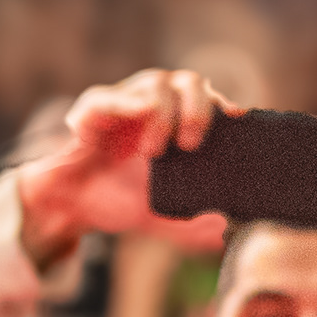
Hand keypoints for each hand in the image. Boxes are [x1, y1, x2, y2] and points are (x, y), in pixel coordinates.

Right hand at [12, 69, 242, 268]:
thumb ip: (197, 226)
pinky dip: (125, 103)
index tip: (237, 120)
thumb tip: (226, 233)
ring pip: (155, 83)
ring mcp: (127, 101)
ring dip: (163, 113)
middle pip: (190, 82)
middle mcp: (158, 104)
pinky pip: (109, 97)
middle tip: (192, 144)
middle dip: (199, 109)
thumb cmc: (124, 200)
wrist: (79, 205)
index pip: (212, 101)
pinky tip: (141, 111)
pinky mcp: (94, 109)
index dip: (225, 107)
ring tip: (155, 152)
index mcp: (180, 123)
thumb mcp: (168, 216)